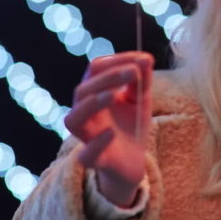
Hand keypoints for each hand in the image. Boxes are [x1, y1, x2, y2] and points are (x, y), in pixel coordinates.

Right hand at [63, 51, 153, 206]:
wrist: (133, 162)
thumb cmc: (131, 125)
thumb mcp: (140, 99)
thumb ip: (142, 80)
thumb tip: (146, 58)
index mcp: (93, 93)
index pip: (95, 69)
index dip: (116, 61)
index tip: (142, 59)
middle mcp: (84, 113)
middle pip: (83, 90)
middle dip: (109, 78)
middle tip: (134, 72)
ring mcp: (86, 137)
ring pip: (74, 119)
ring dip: (92, 104)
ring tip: (113, 96)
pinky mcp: (94, 160)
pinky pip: (86, 154)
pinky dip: (97, 142)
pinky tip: (111, 132)